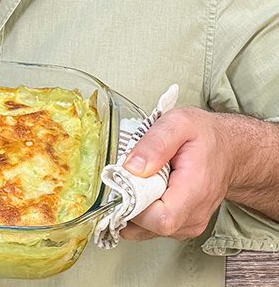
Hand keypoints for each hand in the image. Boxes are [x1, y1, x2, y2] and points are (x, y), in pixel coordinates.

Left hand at [120, 107, 233, 240]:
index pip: (160, 219)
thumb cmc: (205, 136)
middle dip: (128, 205)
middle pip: (150, 227)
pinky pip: (151, 228)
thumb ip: (154, 143)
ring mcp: (189, 224)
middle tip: (127, 179)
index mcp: (195, 191)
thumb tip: (131, 168)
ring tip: (138, 183)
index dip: (134, 206)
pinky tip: (143, 192)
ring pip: (147, 230)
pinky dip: (140, 213)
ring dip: (133, 209)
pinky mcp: (182, 225)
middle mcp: (195, 215)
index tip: (124, 183)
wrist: (229, 149)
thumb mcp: (179, 123)